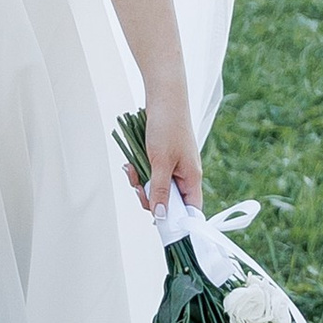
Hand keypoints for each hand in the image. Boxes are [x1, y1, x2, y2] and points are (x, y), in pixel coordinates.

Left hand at [134, 98, 201, 218]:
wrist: (163, 96)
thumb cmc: (167, 126)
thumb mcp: (161, 162)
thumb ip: (159, 190)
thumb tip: (160, 216)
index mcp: (192, 179)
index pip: (191, 211)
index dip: (177, 222)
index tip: (160, 225)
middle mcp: (185, 175)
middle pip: (169, 201)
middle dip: (149, 197)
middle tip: (136, 188)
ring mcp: (174, 166)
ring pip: (156, 187)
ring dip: (141, 183)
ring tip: (131, 171)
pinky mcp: (163, 158)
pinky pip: (150, 174)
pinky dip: (140, 171)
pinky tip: (130, 163)